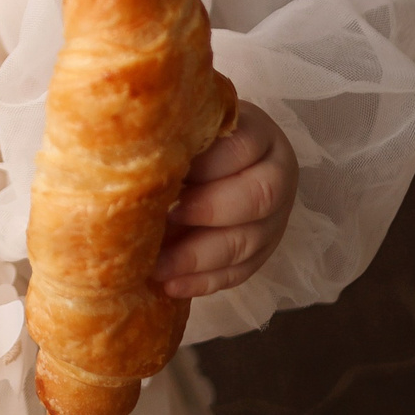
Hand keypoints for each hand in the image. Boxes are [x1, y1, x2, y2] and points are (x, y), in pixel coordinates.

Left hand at [156, 101, 297, 299]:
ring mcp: (275, 217)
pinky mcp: (263, 251)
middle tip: (165, 219)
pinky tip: (172, 285)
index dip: (207, 165)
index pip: (242, 147)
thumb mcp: (187, 129)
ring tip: (158, 267)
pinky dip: (205, 281)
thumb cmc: (191, 139)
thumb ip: (172, 138)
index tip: (169, 177)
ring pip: (248, 241)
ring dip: (200, 258)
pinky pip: (240, 272)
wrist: (216, 164)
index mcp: (259, 133)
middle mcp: (276, 174)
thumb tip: (138, 162)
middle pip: (257, 197)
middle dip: (209, 212)